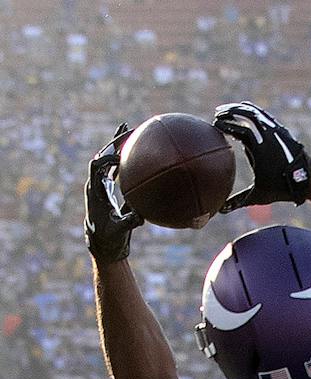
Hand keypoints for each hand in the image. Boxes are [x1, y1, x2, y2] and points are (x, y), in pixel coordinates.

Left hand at [84, 123, 143, 263]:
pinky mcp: (109, 188)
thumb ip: (128, 223)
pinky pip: (115, 168)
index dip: (106, 158)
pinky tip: (134, 150)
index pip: (96, 166)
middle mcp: (97, 183)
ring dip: (119, 144)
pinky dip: (124, 158)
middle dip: (114, 141)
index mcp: (95, 190)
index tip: (120, 155)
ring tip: (130, 130)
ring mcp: (102, 184)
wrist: (103, 244)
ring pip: (109, 159)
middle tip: (126, 127)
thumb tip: (141, 217)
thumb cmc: (109, 239)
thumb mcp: (118, 231)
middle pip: (103, 155)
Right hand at [214, 101, 308, 209]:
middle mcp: (266, 136)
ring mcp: (274, 130)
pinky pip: (264, 115)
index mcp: (257, 149)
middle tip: (218, 114)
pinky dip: (252, 110)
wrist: (308, 180)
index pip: (236, 130)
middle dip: (229, 113)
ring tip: (227, 110)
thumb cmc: (282, 189)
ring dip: (239, 109)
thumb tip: (220, 210)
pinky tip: (244, 109)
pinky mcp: (281, 129)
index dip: (223, 125)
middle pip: (243, 116)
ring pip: (254, 112)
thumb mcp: (258, 196)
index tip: (214, 125)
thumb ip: (238, 201)